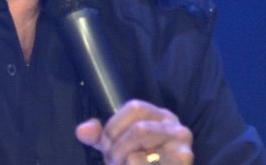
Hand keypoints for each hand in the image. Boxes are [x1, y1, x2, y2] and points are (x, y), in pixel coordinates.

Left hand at [75, 99, 193, 164]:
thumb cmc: (137, 163)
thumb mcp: (116, 146)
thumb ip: (99, 136)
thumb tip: (82, 131)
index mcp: (162, 116)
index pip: (136, 107)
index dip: (114, 125)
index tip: (106, 144)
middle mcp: (178, 130)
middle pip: (139, 129)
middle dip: (117, 149)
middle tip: (112, 161)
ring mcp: (183, 151)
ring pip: (140, 154)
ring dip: (123, 163)